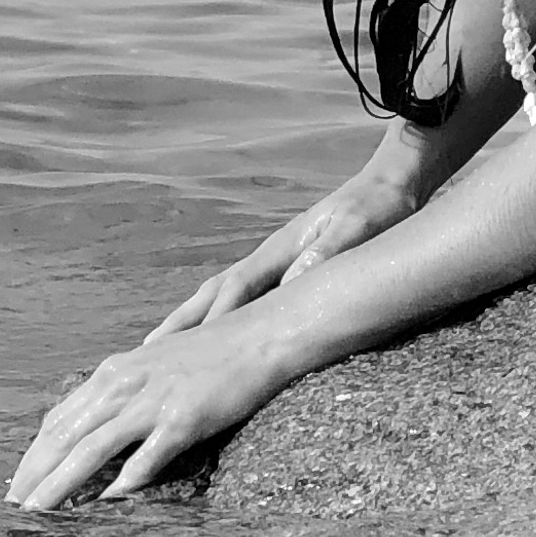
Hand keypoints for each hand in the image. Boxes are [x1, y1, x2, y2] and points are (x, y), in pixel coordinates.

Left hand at [6, 312, 296, 511]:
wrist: (260, 333)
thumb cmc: (213, 352)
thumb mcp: (157, 365)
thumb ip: (127, 390)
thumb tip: (104, 420)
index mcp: (113, 373)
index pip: (57, 420)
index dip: (32, 456)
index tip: (16, 486)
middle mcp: (124, 385)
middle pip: (63, 437)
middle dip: (32, 477)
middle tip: (10, 512)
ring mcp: (152, 401)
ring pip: (91, 449)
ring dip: (59, 486)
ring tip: (37, 517)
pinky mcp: (183, 418)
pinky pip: (146, 457)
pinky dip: (122, 484)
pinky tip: (104, 507)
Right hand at [142, 171, 416, 340]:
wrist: (389, 182)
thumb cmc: (376, 207)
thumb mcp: (356, 228)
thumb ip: (326, 252)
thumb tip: (292, 282)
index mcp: (280, 248)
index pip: (237, 287)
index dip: (212, 319)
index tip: (185, 351)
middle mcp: (267, 255)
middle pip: (214, 293)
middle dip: (181, 323)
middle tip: (145, 353)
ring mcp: (272, 261)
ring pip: (220, 295)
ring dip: (191, 320)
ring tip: (159, 347)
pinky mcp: (284, 267)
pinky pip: (241, 298)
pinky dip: (217, 316)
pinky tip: (210, 336)